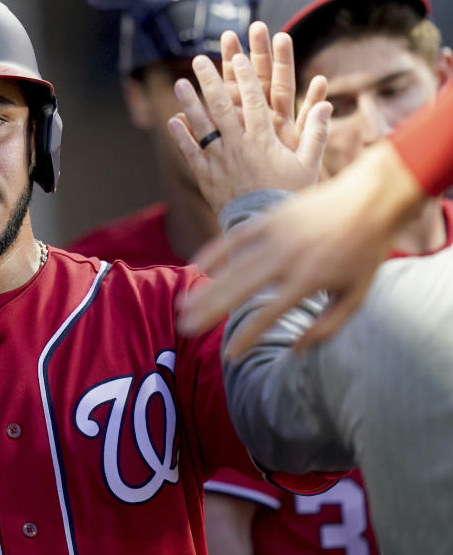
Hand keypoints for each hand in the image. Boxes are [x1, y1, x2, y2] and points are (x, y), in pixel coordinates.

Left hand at [166, 26, 330, 214]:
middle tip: (199, 60)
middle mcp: (238, 145)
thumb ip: (316, 133)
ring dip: (190, 103)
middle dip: (210, 81)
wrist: (264, 226)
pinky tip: (172, 120)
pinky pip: (190, 152)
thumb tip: (327, 105)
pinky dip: (181, 136)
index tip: (238, 57)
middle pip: (222, 107)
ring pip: (202, 126)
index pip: (255, 100)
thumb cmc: (289, 195)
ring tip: (179, 84)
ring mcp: (219, 160)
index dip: (247, 77)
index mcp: (264, 139)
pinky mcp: (206, 176)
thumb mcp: (308, 164)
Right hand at [178, 142, 426, 356]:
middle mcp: (287, 258)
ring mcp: (275, 235)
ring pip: (231, 266)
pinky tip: (196, 268)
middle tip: (185, 328)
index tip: (229, 355)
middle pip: (238, 290)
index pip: (268, 315)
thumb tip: (297, 351)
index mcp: (309, 280)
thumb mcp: (357, 296)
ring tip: (183, 306)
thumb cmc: (366, 252)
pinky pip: (234, 238)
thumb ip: (328, 327)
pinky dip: (213, 252)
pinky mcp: (270, 218)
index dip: (247, 338)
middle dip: (209, 312)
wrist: (372, 199)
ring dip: (205, 287)